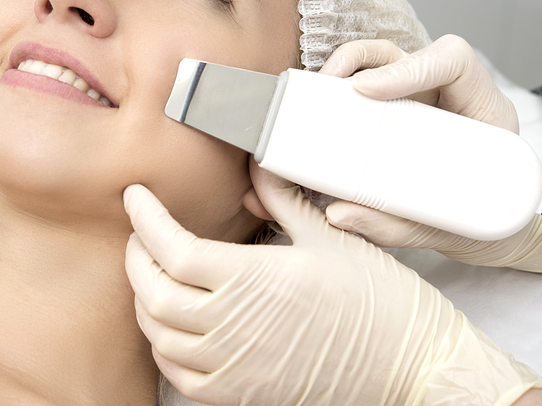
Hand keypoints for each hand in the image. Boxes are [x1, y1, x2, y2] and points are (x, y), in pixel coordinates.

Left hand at [123, 164, 540, 405]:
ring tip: (154, 276)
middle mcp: (235, 326)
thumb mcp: (331, 237)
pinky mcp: (244, 394)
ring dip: (146, 302)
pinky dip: (164, 349)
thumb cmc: (378, 299)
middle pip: (153, 293)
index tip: (135, 196)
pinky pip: (181, 377)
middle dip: (136, 258)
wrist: (414, 365)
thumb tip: (255, 166)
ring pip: (160, 337)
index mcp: (253, 279)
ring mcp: (236, 366)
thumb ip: (282, 200)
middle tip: (140, 234)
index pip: (172, 248)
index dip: (144, 219)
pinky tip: (171, 328)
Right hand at [319, 35, 541, 271]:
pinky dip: (335, 92)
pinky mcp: (392, 110)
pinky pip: (362, 87)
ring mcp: (416, 98)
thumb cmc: (473, 219)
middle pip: (401, 54)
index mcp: (481, 112)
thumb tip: (338, 213)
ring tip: (311, 96)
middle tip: (323, 87)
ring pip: (377, 62)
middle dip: (355, 61)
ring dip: (340, 71)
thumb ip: (391, 225)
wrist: (480, 225)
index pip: (452, 62)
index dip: (409, 66)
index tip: (366, 90)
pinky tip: (316, 110)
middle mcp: (445, 95)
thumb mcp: (438, 230)